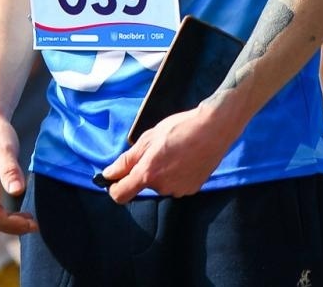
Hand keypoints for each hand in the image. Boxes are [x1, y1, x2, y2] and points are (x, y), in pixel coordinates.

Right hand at [0, 112, 36, 233]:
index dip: (11, 222)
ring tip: (31, 221)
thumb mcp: (6, 148)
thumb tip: (18, 191)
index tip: (32, 222)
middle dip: (12, 226)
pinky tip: (21, 215)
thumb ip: (10, 169)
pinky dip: (6, 216)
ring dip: (10, 223)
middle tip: (36, 225)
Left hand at [97, 101, 238, 203]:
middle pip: (144, 185)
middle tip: (157, 150)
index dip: (114, 187)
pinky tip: (186, 159)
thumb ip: (127, 160)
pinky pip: (176, 184)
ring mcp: (179, 190)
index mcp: (148, 173)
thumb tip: (108, 174)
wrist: (214, 128)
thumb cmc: (180, 128)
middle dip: (146, 171)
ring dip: (162, 173)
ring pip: (161, 184)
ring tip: (175, 152)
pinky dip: (177, 175)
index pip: (120, 195)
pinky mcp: (192, 189)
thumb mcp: (148, 138)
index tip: (115, 178)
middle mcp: (162, 187)